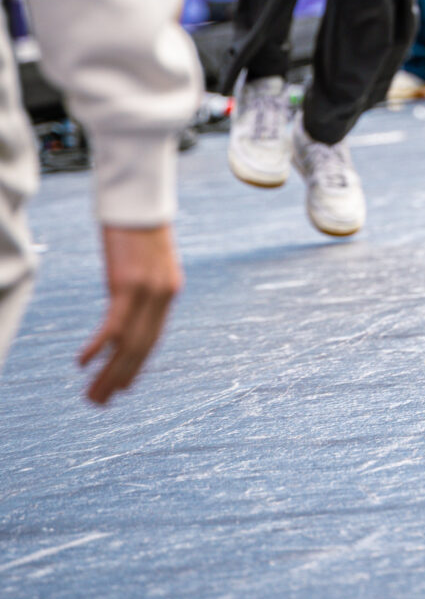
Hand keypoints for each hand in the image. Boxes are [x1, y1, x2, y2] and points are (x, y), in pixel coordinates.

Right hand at [78, 224, 182, 406]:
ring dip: (108, 374)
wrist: (140, 196)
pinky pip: (113, 326)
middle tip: (100, 402)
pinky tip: (82, 363)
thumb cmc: (141, 221)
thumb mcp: (149, 256)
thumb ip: (144, 280)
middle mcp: (162, 295)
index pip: (154, 338)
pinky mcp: (127, 284)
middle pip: (142, 348)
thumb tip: (131, 294)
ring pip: (128, 345)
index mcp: (170, 289)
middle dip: (121, 378)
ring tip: (92, 397)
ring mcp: (146, 291)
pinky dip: (98, 348)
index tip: (125, 386)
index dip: (139, 365)